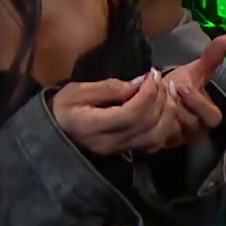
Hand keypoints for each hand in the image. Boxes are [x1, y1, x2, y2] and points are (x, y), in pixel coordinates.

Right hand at [51, 71, 173, 156]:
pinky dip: (167, 125)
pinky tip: (165, 108)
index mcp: (93, 126)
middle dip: (160, 98)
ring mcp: (121, 150)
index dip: (148, 93)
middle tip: (160, 79)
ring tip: (166, 91)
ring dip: (168, 112)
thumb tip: (139, 83)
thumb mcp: (77, 91)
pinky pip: (156, 143)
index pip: (131, 113)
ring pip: (157, 136)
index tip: (151, 74)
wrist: (57, 133)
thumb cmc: (64, 108)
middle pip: (148, 124)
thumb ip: (108, 88)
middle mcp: (111, 143)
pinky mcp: (129, 151)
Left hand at [157, 34, 225, 142]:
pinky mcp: (160, 143)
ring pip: (174, 131)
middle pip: (192, 125)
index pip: (213, 117)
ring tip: (153, 97)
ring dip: (162, 112)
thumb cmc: (180, 83)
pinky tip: (144, 107)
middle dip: (178, 106)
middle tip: (164, 90)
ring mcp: (178, 139)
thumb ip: (211, 57)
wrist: (159, 97)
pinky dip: (149, 121)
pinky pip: (155, 137)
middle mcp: (197, 131)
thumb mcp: (195, 71)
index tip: (182, 85)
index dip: (198, 102)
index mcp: (209, 117)